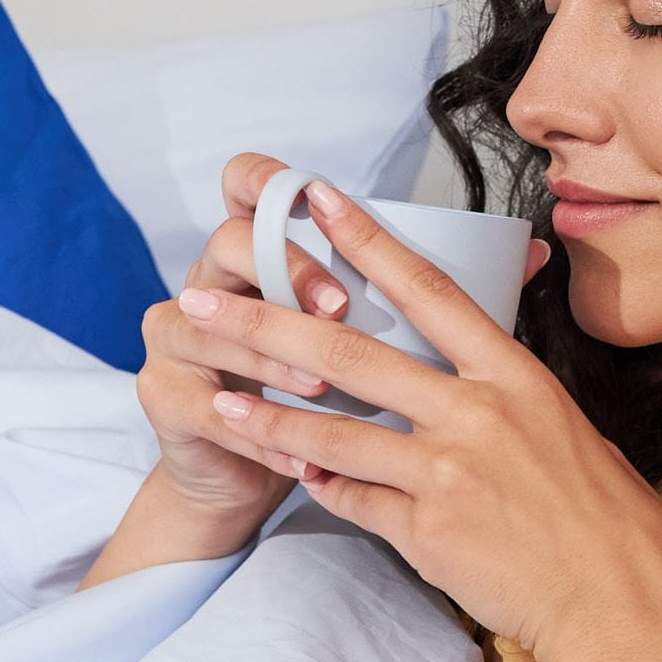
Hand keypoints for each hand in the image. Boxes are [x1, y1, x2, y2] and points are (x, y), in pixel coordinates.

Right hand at [125, 152, 362, 544]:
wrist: (239, 481)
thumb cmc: (309, 404)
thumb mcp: (351, 345)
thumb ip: (391, 303)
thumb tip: (498, 264)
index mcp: (252, 259)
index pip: (243, 187)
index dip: (267, 180)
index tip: (319, 198)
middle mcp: (206, 284)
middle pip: (226, 243)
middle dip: (287, 270)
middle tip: (338, 307)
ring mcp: (174, 338)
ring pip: (211, 329)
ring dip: (271, 360)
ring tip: (319, 390)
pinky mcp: (163, 395)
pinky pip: (211, 410)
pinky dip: (263, 438)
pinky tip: (303, 461)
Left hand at [171, 178, 661, 661]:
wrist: (619, 603)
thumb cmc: (607, 519)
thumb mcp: (568, 428)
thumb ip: (507, 394)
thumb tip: (473, 367)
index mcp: (514, 376)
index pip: (427, 288)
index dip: (365, 240)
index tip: (315, 201)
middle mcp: (475, 414)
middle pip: (350, 352)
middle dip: (266, 324)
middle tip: (208, 304)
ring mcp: (446, 474)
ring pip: (333, 431)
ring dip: (270, 415)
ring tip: (224, 400)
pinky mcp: (426, 532)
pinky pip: (354, 499)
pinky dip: (323, 484)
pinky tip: (296, 472)